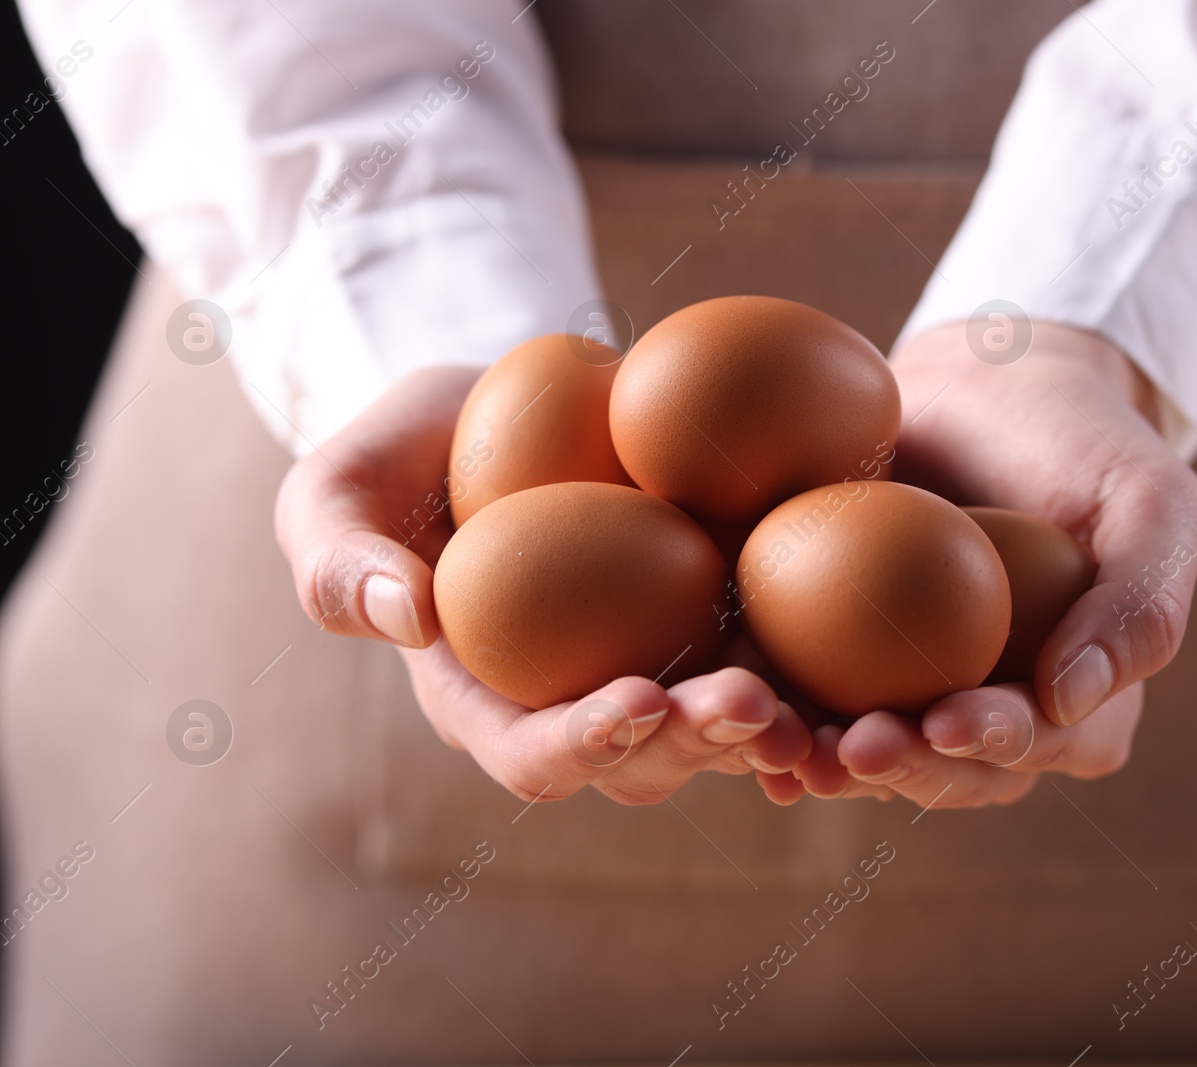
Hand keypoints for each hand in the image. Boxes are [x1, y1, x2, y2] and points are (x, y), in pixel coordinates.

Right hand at [273, 366, 811, 804]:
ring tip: (814, 703)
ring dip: (768, 728)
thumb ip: (339, 558)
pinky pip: (770, 665)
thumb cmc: (406, 456)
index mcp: (486, 701)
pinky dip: (810, 679)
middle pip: (643, 760)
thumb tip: (404, 614)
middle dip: (698, 746)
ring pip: (717, 730)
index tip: (634, 700)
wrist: (506, 408)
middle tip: (752, 705)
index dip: (581, 743)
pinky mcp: (715, 625)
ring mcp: (656, 669)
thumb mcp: (339, 491)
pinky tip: (855, 669)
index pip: (530, 752)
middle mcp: (577, 706)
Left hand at [784, 322, 1196, 808]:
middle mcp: (988, 713)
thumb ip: (1141, 605)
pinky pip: (801, 687)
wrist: (990, 380)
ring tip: (780, 742)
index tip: (947, 723)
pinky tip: (734, 699)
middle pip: (940, 767)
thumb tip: (1070, 703)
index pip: (1034, 743)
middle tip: (848, 748)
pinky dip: (770, 700)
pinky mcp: (836, 650)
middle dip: (895, 768)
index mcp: (1074, 705)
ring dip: (820, 755)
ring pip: (863, 744)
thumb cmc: (1088, 440)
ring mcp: (909, 689)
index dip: (991, 744)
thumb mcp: (1156, 505)